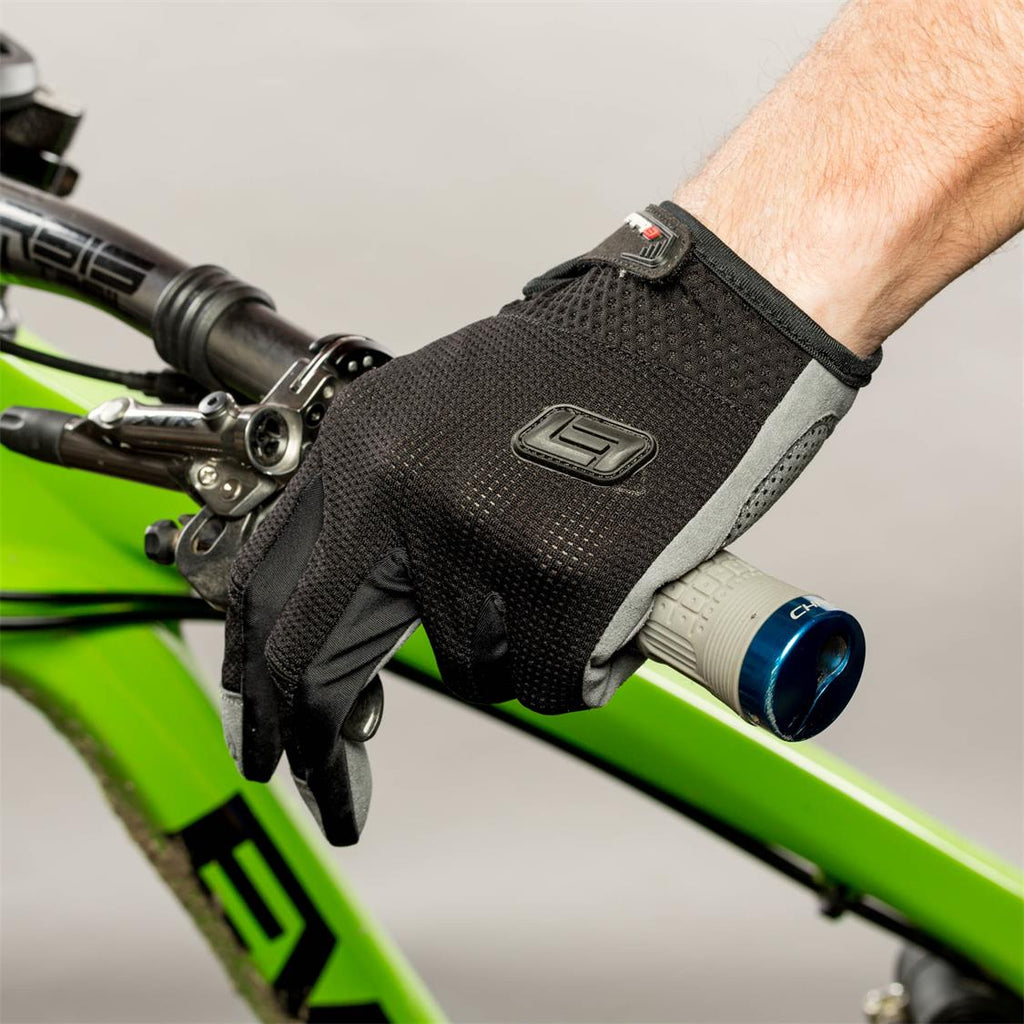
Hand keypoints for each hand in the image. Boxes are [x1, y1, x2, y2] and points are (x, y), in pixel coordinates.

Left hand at [219, 202, 877, 843]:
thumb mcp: (450, 414)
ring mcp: (481, 533)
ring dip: (518, 647)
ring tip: (574, 571)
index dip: (261, 675)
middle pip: (326, 654)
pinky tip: (614, 594)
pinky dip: (583, 661)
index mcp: (363, 443)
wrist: (707, 325)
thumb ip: (391, 499)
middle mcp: (400, 488)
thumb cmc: (594, 369)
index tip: (267, 734)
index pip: (270, 584)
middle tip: (336, 801)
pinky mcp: (568, 578)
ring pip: (473, 666)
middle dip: (323, 742)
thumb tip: (365, 602)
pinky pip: (550, 680)